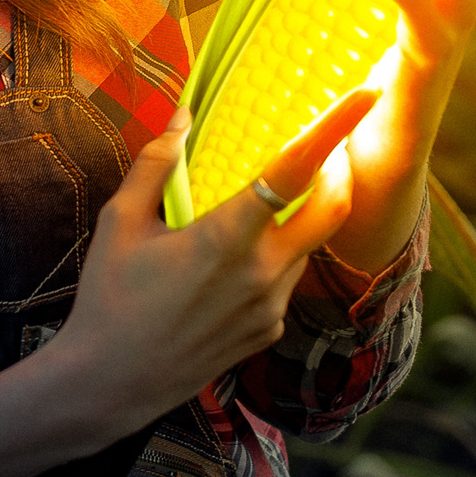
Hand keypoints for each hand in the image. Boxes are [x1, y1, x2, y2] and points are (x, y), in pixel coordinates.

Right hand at [0, 89, 373, 476]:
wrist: (108, 384)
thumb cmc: (109, 298)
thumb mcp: (121, 223)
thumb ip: (156, 164)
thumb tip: (181, 116)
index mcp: (227, 237)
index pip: (296, 169)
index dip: (336, 126)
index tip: (367, 92)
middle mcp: (263, 273)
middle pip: (331, 208)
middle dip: (338, 171)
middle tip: (323, 148)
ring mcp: (272, 307)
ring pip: (307, 245)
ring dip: (298, 217)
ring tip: (256, 207)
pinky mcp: (269, 332)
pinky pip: (288, 280)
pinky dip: (275, 256)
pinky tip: (232, 262)